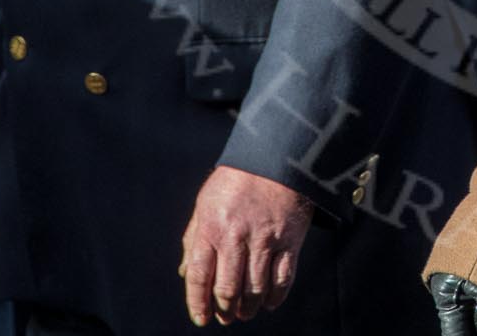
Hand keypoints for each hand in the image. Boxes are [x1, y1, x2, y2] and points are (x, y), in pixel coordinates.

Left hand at [179, 166, 312, 326]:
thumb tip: (186, 273)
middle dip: (225, 310)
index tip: (201, 318)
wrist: (278, 157)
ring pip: (255, 289)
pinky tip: (269, 302)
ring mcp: (265, 239)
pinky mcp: (290, 240)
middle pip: (228, 289)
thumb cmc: (237, 181)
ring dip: (249, 308)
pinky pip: (282, 279)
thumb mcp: (206, 203)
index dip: (198, 303)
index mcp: (212, 227)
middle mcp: (237, 236)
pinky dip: (275, 297)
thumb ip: (194, 238)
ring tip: (245, 312)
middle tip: (226, 317)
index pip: (200, 276)